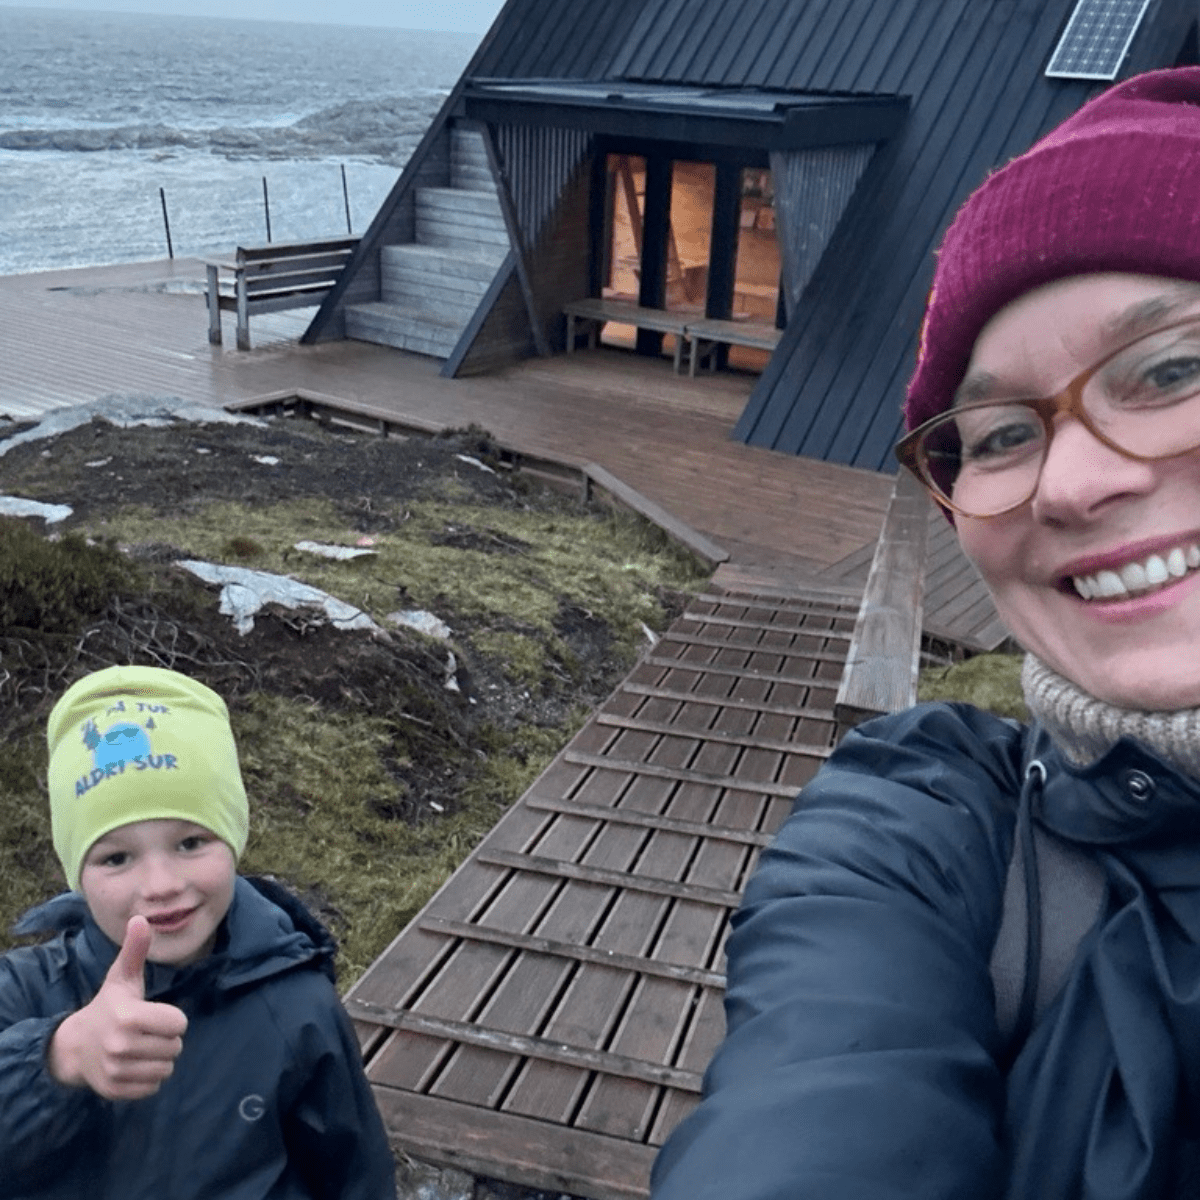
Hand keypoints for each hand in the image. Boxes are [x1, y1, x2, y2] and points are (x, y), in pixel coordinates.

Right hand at [48, 916, 187, 1099]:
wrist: (74, 1046)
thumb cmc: (108, 1006)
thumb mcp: (121, 977)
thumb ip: (135, 950)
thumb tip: (140, 918)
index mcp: (128, 1017)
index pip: (179, 1024)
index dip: (172, 1019)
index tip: (155, 1015)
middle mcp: (120, 1046)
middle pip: (175, 1047)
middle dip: (167, 1039)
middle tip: (146, 1032)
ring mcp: (116, 1071)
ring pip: (166, 1069)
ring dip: (160, 1059)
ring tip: (141, 1048)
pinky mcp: (115, 1091)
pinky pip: (153, 1087)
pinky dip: (149, 1078)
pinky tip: (134, 1065)